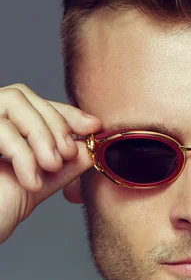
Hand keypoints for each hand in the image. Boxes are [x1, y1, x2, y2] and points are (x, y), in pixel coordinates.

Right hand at [0, 83, 101, 244]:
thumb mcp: (38, 184)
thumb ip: (63, 166)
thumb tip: (90, 148)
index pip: (33, 104)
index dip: (65, 112)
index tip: (93, 126)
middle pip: (23, 95)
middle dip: (56, 123)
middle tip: (68, 155)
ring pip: (13, 102)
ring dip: (42, 134)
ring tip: (51, 167)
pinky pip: (1, 128)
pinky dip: (24, 154)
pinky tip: (32, 183)